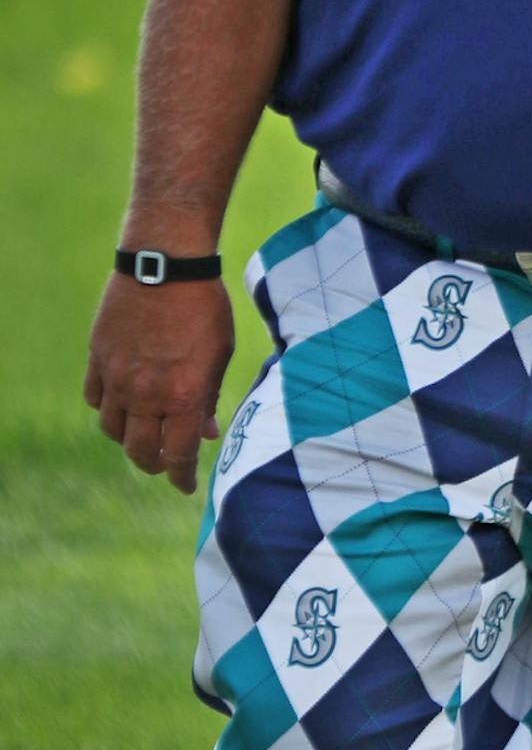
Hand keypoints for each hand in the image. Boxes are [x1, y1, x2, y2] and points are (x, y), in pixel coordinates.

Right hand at [84, 274, 235, 495]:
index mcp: (182, 396)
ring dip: (129, 437)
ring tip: (144, 430)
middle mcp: (145, 394)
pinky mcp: (97, 357)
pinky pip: (94, 398)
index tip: (187, 485)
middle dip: (155, 464)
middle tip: (166, 462)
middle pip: (140, 452)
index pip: (179, 455)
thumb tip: (206, 432)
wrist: (165, 264)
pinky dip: (107, 407)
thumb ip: (208, 397)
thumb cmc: (204, 305)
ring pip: (112, 429)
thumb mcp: (219, 354)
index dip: (183, 477)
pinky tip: (122, 402)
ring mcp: (116, 377)